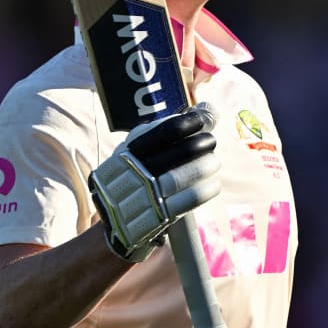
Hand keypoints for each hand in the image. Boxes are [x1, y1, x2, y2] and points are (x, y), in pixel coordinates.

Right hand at [89, 103, 220, 261]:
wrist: (113, 219)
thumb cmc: (134, 175)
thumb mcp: (139, 150)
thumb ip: (170, 129)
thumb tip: (209, 108)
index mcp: (130, 149)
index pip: (168, 129)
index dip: (193, 122)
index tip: (204, 120)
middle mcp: (134, 170)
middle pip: (180, 151)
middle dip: (202, 143)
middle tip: (210, 142)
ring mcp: (144, 194)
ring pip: (183, 176)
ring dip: (206, 166)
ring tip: (214, 162)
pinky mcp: (156, 217)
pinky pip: (187, 201)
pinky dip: (204, 190)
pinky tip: (213, 184)